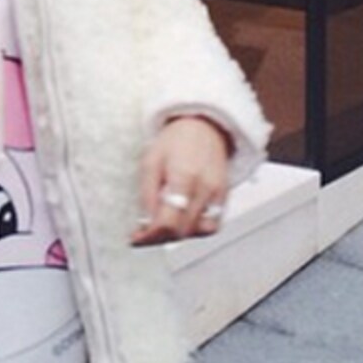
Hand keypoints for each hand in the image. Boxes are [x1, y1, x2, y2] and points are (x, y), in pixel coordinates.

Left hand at [131, 116, 230, 246]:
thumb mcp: (151, 161)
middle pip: (184, 230)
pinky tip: (182, 221)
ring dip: (179, 235)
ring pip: (200, 232)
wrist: (205, 125)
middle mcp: (206, 188)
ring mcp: (219, 194)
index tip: (137, 237)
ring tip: (164, 225)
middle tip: (144, 233)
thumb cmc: (176, 140)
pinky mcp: (225, 197)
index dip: (150, 235)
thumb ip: (147, 195)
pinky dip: (196, 229)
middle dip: (161, 237)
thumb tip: (144, 224)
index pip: (169, 221)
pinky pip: (212, 225)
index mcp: (184, 176)